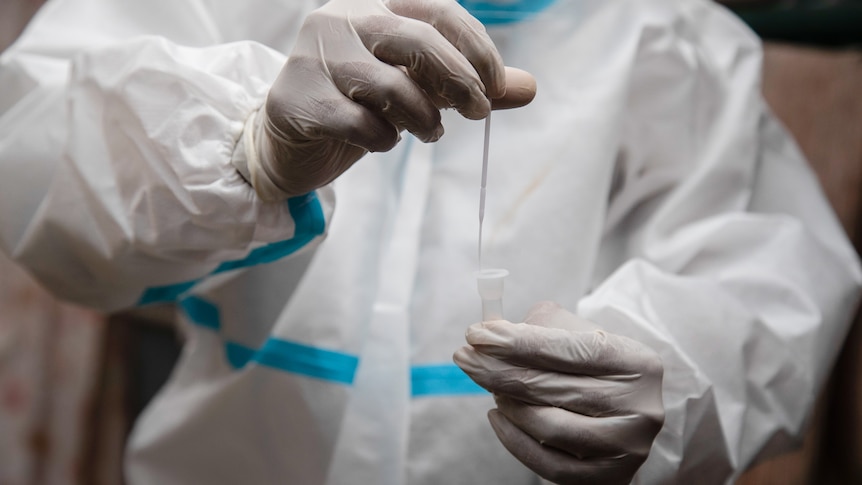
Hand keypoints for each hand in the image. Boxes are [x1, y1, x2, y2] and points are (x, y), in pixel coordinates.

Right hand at [246, 0, 536, 200]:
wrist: (289, 140)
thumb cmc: (359, 104)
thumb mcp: (417, 88)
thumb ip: (466, 84)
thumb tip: (529, 87)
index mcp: (373, 2)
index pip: (437, 9)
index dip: (476, 47)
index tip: (496, 87)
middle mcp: (341, 18)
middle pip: (416, 40)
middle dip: (459, 80)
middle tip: (480, 112)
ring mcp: (313, 57)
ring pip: (388, 85)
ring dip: (423, 116)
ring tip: (431, 131)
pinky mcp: (296, 99)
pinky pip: (357, 122)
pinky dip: (382, 139)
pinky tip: (384, 141)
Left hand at [454, 301, 663, 484]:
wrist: (626, 409)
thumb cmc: (594, 365)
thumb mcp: (579, 334)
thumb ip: (539, 327)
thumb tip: (490, 333)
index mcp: (637, 363)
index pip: (569, 349)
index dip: (517, 341)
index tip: (477, 334)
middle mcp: (640, 407)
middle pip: (552, 387)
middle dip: (498, 370)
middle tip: (465, 358)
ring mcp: (626, 447)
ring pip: (548, 427)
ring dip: (508, 404)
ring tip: (492, 389)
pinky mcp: (610, 478)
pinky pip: (548, 464)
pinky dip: (514, 440)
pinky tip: (498, 417)